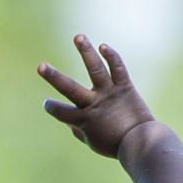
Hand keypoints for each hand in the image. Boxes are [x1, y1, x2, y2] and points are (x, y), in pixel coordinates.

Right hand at [38, 34, 158, 158]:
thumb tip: (70, 122)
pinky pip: (118, 69)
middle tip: (40, 65)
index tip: (47, 103)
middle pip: (70, 88)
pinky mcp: (125, 87)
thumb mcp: (92, 142)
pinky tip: (103, 46)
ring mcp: (109, 94)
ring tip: (78, 37)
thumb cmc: (115, 145)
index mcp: (84, 120)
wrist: (142, 142)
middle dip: (53, 77)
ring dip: (86, 52)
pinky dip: (111, 56)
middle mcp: (94, 104)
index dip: (52, 107)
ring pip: (95, 69)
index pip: (61, 112)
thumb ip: (79, 131)